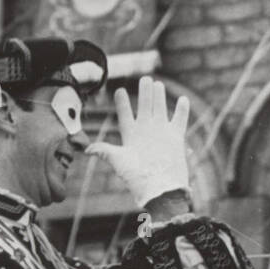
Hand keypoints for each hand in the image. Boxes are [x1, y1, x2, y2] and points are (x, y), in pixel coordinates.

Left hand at [87, 77, 190, 209]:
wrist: (159, 189)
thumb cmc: (137, 178)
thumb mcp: (118, 161)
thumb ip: (105, 150)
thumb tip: (86, 149)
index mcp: (131, 136)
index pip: (125, 115)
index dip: (122, 103)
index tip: (119, 90)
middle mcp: (146, 132)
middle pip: (144, 107)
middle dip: (144, 93)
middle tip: (144, 79)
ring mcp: (161, 134)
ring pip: (160, 109)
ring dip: (159, 96)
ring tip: (157, 83)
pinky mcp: (175, 138)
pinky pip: (180, 120)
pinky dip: (182, 110)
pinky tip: (183, 99)